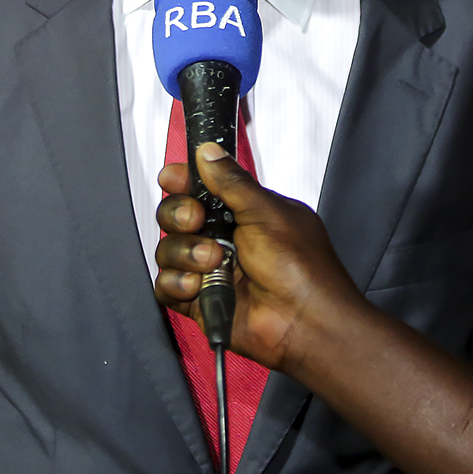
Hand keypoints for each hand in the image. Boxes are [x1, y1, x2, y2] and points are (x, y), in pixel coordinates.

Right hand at [154, 142, 368, 373]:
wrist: (306, 322)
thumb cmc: (301, 267)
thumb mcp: (268, 213)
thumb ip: (232, 182)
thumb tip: (208, 151)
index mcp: (242, 211)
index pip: (200, 188)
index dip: (182, 181)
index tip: (173, 178)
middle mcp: (223, 238)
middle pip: (175, 215)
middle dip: (179, 214)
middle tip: (196, 219)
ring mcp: (209, 270)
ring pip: (168, 250)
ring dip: (185, 252)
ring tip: (213, 260)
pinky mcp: (199, 300)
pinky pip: (166, 286)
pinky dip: (178, 283)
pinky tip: (199, 286)